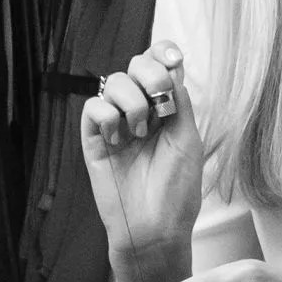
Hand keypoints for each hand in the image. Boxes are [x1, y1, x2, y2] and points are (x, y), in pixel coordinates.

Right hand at [80, 43, 203, 270]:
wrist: (153, 229)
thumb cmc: (176, 192)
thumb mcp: (188, 141)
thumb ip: (180, 102)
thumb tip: (171, 69)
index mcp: (167, 110)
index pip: (160, 65)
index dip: (163, 52)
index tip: (172, 60)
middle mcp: (141, 112)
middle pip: (136, 65)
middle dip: (149, 75)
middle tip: (159, 104)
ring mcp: (116, 124)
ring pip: (112, 82)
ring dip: (131, 102)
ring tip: (139, 134)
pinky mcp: (94, 139)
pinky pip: (93, 107)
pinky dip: (107, 117)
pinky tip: (118, 140)